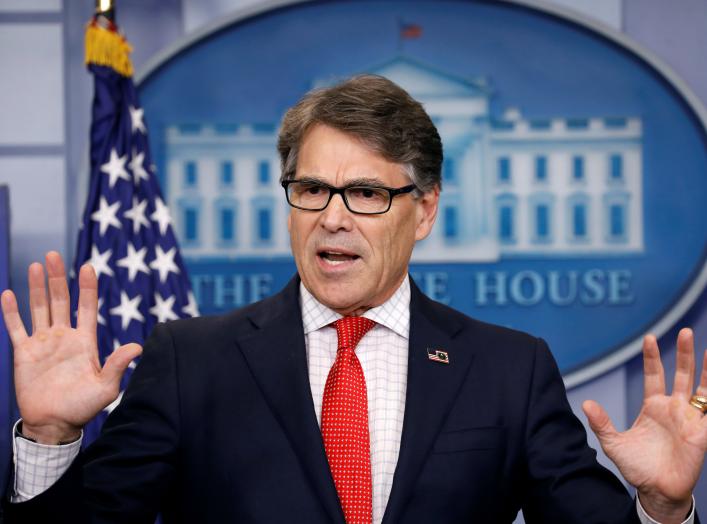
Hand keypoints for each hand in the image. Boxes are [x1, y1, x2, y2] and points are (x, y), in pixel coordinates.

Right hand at [0, 251, 140, 443]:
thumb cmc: (83, 407)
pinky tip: (8, 293)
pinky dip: (11, 312)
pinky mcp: (25, 353)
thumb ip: (117, 365)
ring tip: (36, 265)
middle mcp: (64, 337)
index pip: (86, 308)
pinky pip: (16, 328)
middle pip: (61, 301)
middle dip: (57, 278)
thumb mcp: (105, 387)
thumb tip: (137, 347)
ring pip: (40, 308)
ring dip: (36, 288)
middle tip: (53, 254)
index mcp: (85, 341)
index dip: (87, 288)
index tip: (88, 267)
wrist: (55, 424)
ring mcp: (44, 343)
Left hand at [583, 328, 704, 523]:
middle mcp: (673, 408)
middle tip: (685, 331)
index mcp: (653, 407)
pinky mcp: (701, 432)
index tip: (649, 337)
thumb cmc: (637, 467)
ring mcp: (689, 419)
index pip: (654, 375)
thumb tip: (586, 403)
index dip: (652, 357)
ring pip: (701, 387)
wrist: (656, 491)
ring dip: (705, 368)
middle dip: (683, 353)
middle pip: (681, 374)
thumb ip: (601, 423)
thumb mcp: (613, 443)